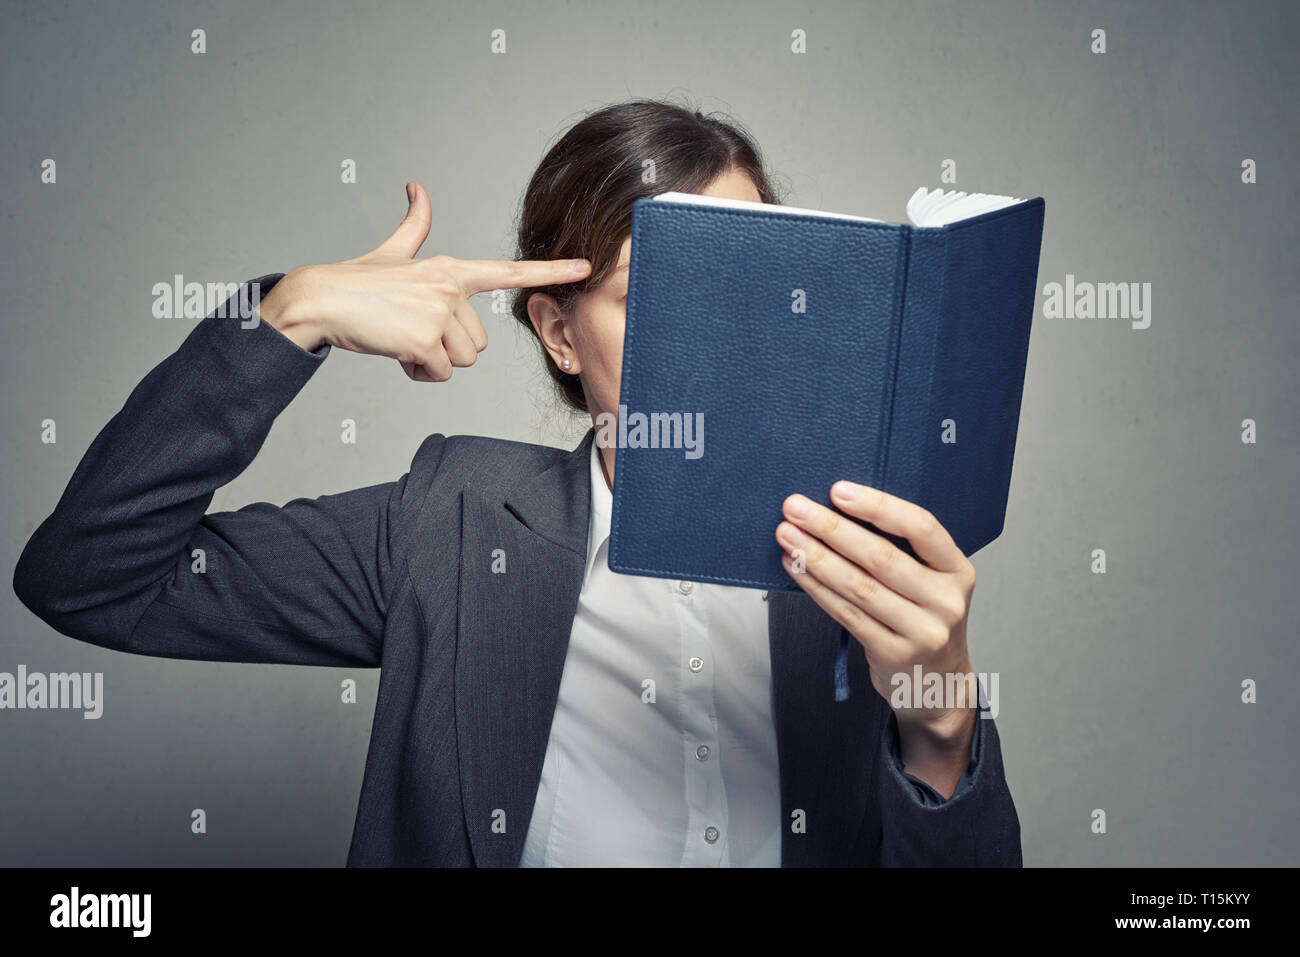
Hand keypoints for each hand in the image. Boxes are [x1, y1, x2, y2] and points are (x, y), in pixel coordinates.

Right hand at [257, 181, 591, 380]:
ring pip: (462, 361)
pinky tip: (395, 351)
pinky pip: (438, 373)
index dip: (551, 270)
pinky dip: (417, 372)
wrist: (319, 300)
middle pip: (479, 344)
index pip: (511, 271)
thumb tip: (418, 187)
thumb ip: (414, 225)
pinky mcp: (424, 339)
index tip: (585, 266)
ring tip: (403, 341)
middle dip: (447, 350)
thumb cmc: (356, 283)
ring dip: (433, 362)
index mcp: (450, 269)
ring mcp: (439, 313)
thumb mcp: (392, 251)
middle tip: (412, 334)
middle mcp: (450, 288)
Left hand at [774, 481, 979, 796]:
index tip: (838, 491)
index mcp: (957, 570)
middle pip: (882, 557)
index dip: (878, 507)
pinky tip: (797, 568)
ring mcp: (922, 631)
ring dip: (816, 558)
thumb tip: (839, 508)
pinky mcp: (893, 653)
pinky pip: (847, 613)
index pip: (921, 528)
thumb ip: (901, 550)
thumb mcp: (932, 581)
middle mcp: (945, 600)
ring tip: (787, 536)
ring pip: (859, 587)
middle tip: (795, 508)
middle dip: (832, 529)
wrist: (938, 684)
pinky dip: (817, 588)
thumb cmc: (924, 618)